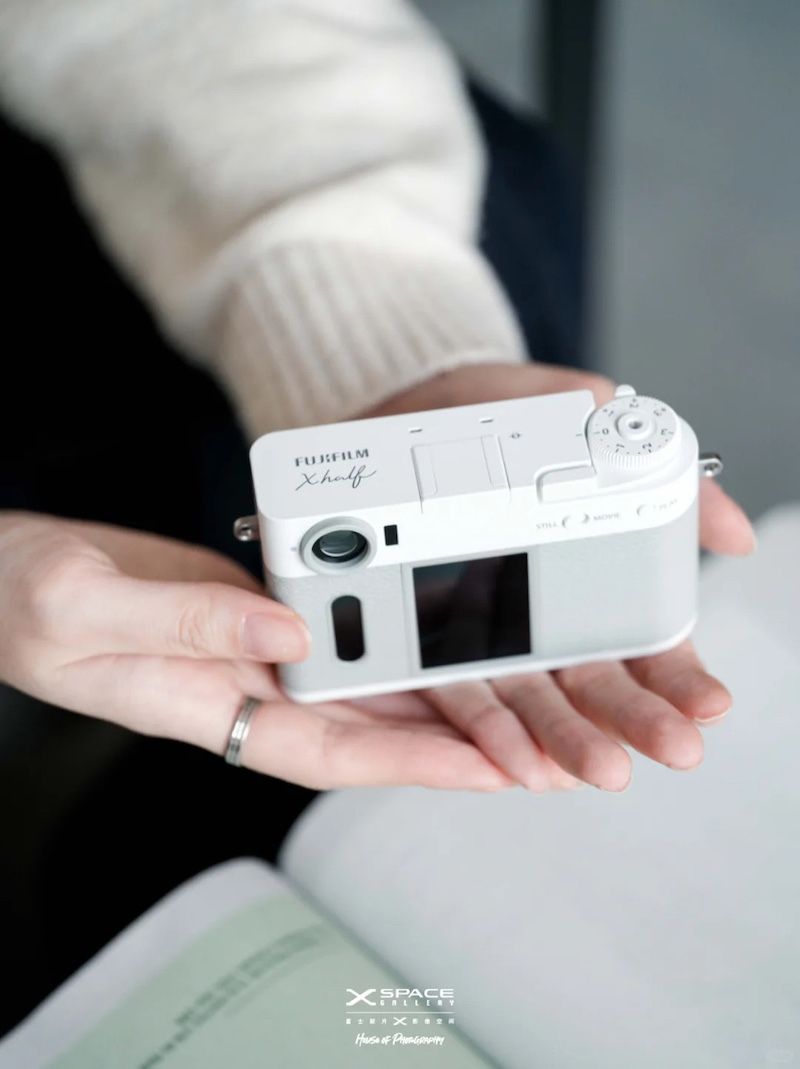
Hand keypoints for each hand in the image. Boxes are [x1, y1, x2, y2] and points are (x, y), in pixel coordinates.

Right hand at [0, 512, 510, 790]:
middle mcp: (246, 686)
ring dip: (438, 692)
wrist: (9, 571)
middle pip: (370, 726)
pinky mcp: (257, 607)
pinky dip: (392, 632)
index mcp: (208, 706)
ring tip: (521, 700)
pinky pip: (341, 627)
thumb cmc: (23, 603)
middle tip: (540, 746)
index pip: (330, 751)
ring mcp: (256, 648)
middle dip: (454, 740)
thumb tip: (288, 629)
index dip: (413, 764)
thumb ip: (187, 619)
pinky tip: (444, 632)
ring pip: (365, 681)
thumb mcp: (86, 607)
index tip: (490, 772)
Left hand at [360, 362, 755, 791]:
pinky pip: (462, 697)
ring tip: (601, 768)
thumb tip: (735, 535)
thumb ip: (653, 467)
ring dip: (570, 739)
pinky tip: (520, 763)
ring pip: (535, 702)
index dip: (679, 674)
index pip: (644, 642)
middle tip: (675, 747)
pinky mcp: (430, 644)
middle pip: (596, 682)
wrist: (401, 406)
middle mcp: (541, 619)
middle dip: (637, 718)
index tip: (709, 702)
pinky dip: (492, 733)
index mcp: (585, 581)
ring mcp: (485, 638)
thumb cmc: (492, 410)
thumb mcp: (578, 419)